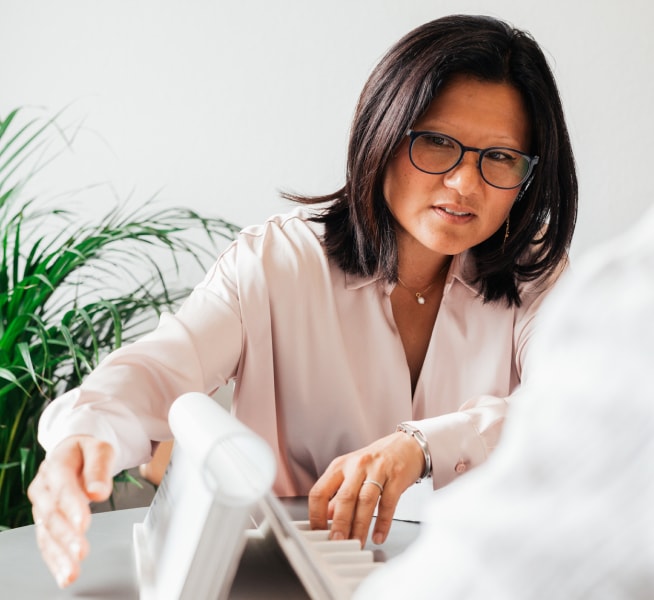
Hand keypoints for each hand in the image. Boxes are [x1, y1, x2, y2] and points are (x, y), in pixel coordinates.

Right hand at [27, 435, 114, 587]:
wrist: (73, 453)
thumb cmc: (87, 452)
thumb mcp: (100, 449)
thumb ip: (100, 468)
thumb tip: (98, 491)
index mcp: (56, 465)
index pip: (63, 488)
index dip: (72, 506)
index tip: (83, 524)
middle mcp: (43, 488)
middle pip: (52, 514)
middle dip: (66, 535)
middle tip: (80, 551)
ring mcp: (41, 506)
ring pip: (47, 533)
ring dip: (59, 554)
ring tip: (71, 571)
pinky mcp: (45, 521)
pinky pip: (47, 542)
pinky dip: (55, 560)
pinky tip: (65, 574)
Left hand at [308, 431, 424, 546]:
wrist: (407, 445)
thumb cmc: (377, 460)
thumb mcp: (351, 472)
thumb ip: (337, 494)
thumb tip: (325, 518)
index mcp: (340, 465)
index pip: (320, 491)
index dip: (316, 514)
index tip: (317, 532)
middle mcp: (356, 466)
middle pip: (344, 497)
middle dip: (340, 523)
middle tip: (337, 542)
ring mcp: (377, 470)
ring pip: (365, 501)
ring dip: (360, 526)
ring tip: (357, 543)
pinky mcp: (396, 477)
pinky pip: (388, 503)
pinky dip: (383, 523)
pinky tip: (378, 536)